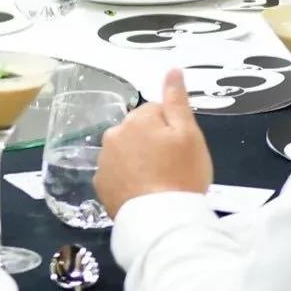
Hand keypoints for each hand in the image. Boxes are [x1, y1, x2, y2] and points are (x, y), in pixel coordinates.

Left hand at [95, 68, 213, 216]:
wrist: (162, 221)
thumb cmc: (182, 175)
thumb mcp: (189, 134)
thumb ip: (177, 100)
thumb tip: (172, 69)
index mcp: (137, 119)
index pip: (157, 112)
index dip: (172, 129)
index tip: (180, 149)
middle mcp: (114, 134)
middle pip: (138, 130)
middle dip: (152, 142)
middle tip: (172, 167)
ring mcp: (104, 161)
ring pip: (126, 151)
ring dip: (138, 160)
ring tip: (158, 182)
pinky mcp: (100, 185)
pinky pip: (116, 174)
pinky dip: (127, 179)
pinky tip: (142, 193)